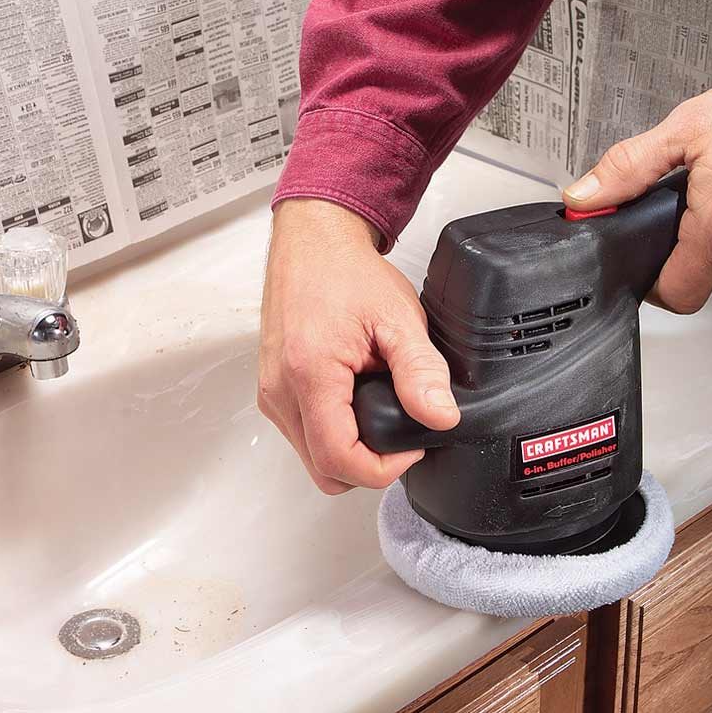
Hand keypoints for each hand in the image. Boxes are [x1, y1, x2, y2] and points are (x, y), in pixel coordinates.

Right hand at [258, 199, 460, 493]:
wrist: (312, 243)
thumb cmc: (344, 272)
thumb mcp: (397, 318)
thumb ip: (421, 371)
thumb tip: (440, 416)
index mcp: (309, 374)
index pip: (339, 460)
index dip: (384, 467)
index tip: (411, 443)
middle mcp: (280, 390)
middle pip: (324, 470)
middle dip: (367, 465)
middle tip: (400, 430)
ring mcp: (271, 392)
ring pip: (311, 457)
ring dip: (348, 448)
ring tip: (377, 406)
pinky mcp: (271, 389)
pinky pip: (302, 434)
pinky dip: (332, 431)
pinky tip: (354, 400)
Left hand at [562, 70, 711, 312]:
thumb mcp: (686, 128)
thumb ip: (628, 167)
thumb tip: (585, 195)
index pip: (676, 294)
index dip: (650, 285)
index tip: (637, 259)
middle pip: (699, 275)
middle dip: (677, 247)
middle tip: (672, 209)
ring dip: (711, 235)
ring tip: (709, 192)